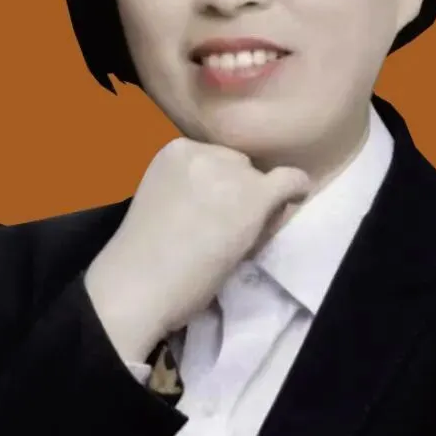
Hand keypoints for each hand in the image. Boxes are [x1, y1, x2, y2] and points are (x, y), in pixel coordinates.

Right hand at [84, 137, 312, 356]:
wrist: (139, 284)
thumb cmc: (143, 260)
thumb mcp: (163, 202)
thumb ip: (191, 190)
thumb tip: (228, 199)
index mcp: (174, 152)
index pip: (215, 161)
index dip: (221, 187)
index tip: (214, 215)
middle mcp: (202, 151)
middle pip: (240, 166)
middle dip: (240, 192)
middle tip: (228, 230)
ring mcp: (229, 171)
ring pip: (262, 180)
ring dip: (259, 203)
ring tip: (240, 238)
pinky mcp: (254, 195)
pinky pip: (291, 181)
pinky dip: (296, 190)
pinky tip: (296, 199)